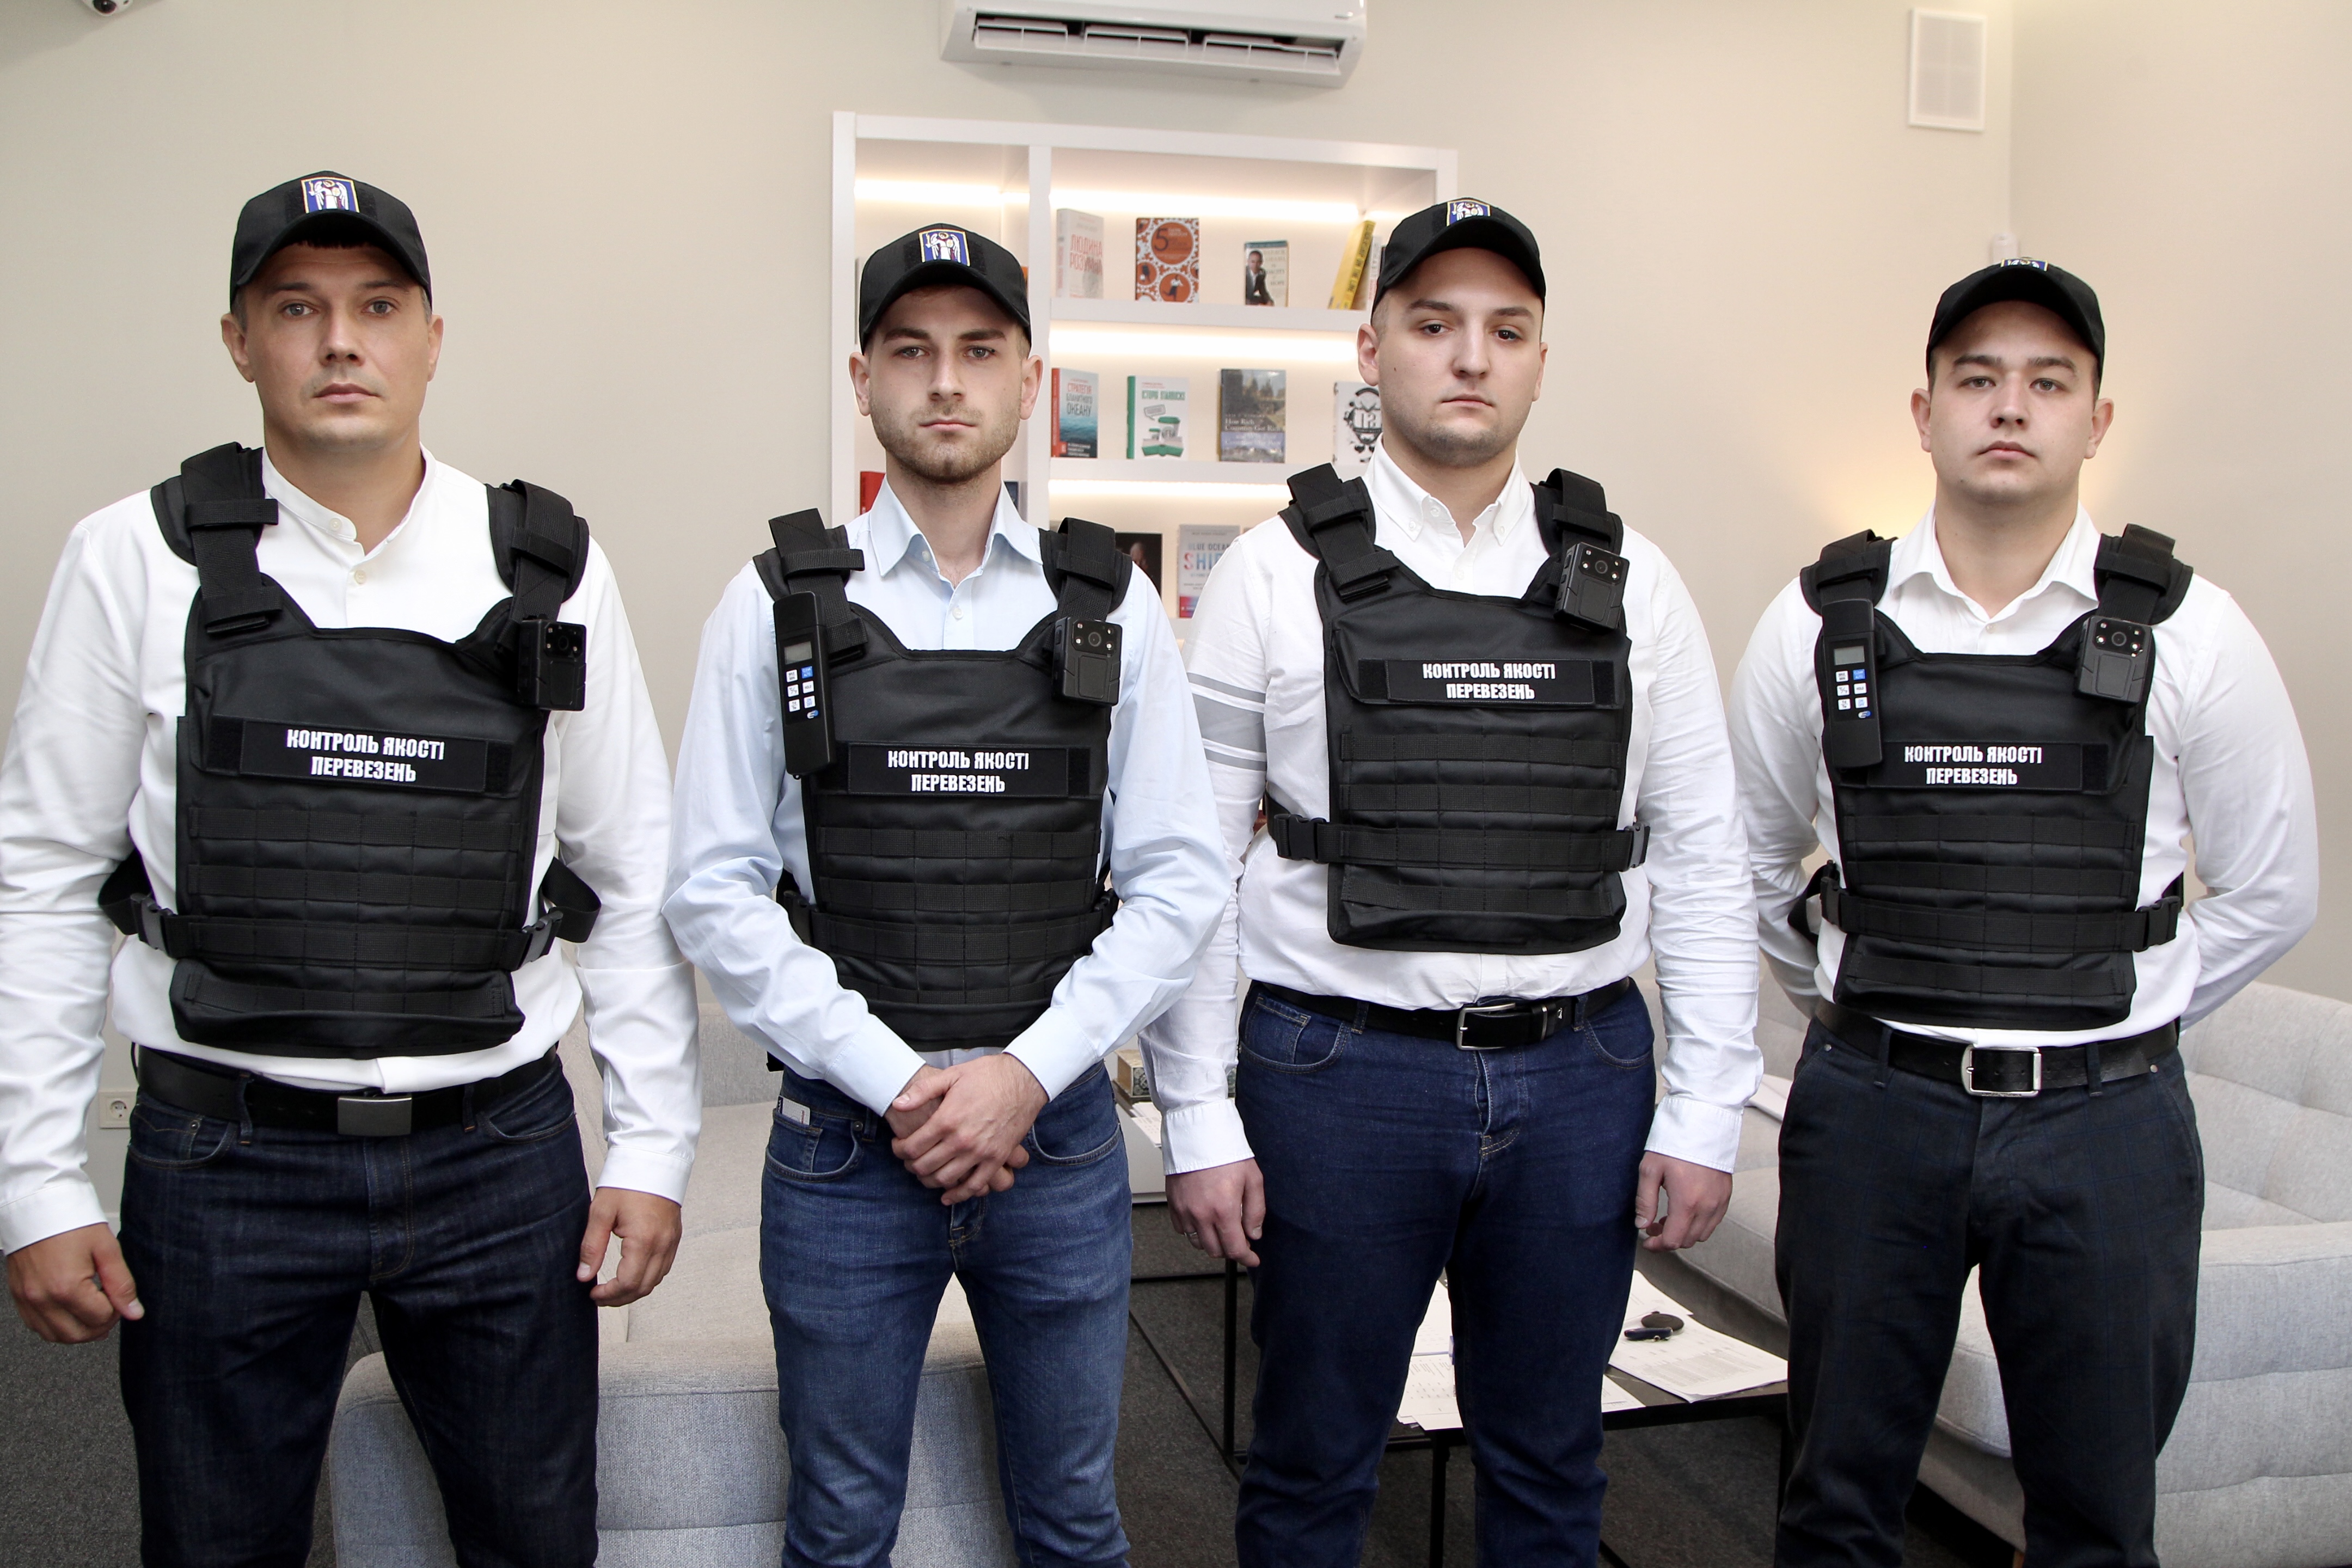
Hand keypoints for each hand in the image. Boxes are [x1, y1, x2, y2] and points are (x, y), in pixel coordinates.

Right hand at [7, 1223, 141, 1342]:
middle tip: (110, 1310)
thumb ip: (121, 1284)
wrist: (38, 1206)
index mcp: (66, 1287)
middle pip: (76, 1335)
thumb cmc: (71, 1222)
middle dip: (99, 1327)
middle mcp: (42, 1298)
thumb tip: (134, 1312)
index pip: (99, 1319)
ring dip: (77, 1331)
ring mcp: (27, 1299)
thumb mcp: (107, 1249)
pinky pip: (36, 1325)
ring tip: (92, 1313)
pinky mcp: (18, 1296)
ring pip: (54, 1336)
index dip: (116, 1311)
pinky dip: (55, 1325)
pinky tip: (69, 1311)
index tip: (119, 1298)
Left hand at [576, 1188, 682, 1306]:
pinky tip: (632, 1273)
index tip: (592, 1293)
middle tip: (599, 1296)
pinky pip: (663, 1268)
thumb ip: (591, 1247)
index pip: (628, 1283)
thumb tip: (583, 1275)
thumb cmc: (626, 1183)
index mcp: (643, 1240)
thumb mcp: (601, 1212)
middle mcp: (662, 1245)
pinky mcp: (675, 1237)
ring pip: (655, 1281)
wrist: (653, 1160)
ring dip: (634, 1290)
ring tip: (613, 1288)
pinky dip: (647, 1277)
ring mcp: (672, 1242)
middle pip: (643, 1288)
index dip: (608, 1295)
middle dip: (620, 1298)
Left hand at [890, 1055, 1048, 1204]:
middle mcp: (961, 1140)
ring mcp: (980, 1152)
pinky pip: (975, 1186)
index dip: (899, 1149)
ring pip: (945, 1179)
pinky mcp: (997, 1159)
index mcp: (947, 1119)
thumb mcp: (952, 1075)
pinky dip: (958, 1194)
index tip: (898, 1145)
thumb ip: (922, 1091)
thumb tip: (897, 1104)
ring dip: (929, 1180)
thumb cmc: (987, 1075)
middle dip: (910, 1165)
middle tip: (908, 1159)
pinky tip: (947, 1195)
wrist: (1024, 1080)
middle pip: (924, 1166)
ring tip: (925, 1172)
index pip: (912, 1146)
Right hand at [1165, 1159, 1264, 1267]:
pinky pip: (1183, 1230)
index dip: (1246, 1258)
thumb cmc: (1226, 1152)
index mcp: (1224, 1210)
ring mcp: (1185, 1210)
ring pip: (1198, 1243)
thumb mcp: (1253, 1179)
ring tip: (1220, 1226)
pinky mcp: (1173, 1204)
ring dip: (1212, 1241)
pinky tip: (1204, 1218)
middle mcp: (1201, 1214)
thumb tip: (1254, 1234)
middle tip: (1239, 1237)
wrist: (1199, 1133)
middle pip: (1215, 1250)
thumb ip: (1256, 1211)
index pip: (1235, 1249)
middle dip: (1230, 1248)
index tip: (1252, 1260)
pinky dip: (1194, 1230)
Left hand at [1635, 1153, 1731, 1251]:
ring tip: (1669, 1218)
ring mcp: (1719, 1202)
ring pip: (1702, 1234)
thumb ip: (1645, 1201)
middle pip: (1687, 1240)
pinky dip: (1699, 1224)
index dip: (1658, 1246)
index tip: (1647, 1241)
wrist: (1703, 1124)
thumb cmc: (1674, 1144)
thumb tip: (1642, 1225)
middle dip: (1669, 1239)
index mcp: (1687, 1203)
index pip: (1673, 1240)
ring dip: (1684, 1232)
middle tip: (1653, 1227)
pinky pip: (1714, 1222)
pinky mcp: (1726, 1195)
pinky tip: (1687, 1210)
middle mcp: (1707, 1207)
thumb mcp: (1651, 1170)